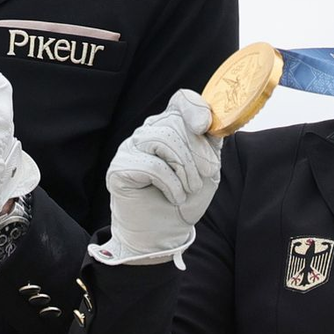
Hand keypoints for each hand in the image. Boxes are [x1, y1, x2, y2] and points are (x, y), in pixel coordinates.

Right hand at [92, 90, 220, 268]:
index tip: (204, 127)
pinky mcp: (120, 167)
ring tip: (188, 190)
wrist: (164, 232)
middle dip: (197, 153)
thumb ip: (211, 142)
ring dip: (185, 170)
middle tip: (204, 177)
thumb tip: (214, 120)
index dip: (194, 108)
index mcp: (170, 128)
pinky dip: (170, 184)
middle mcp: (148, 133)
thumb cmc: (184, 199)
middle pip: (175, 122)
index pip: (180, 101)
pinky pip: (152, 165)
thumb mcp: (208, 169)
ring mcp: (131, 147)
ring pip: (163, 139)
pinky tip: (173, 196)